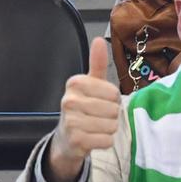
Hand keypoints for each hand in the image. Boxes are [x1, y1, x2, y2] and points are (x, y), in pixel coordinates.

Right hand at [46, 37, 121, 181]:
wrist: (66, 137)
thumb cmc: (83, 107)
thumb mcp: (90, 84)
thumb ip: (97, 63)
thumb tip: (99, 40)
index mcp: (75, 83)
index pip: (113, 92)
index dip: (114, 99)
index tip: (102, 101)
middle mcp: (69, 101)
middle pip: (113, 110)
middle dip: (112, 115)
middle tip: (100, 117)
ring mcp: (71, 122)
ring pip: (111, 126)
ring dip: (109, 129)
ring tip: (98, 127)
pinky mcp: (76, 141)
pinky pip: (106, 141)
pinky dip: (105, 141)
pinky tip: (95, 138)